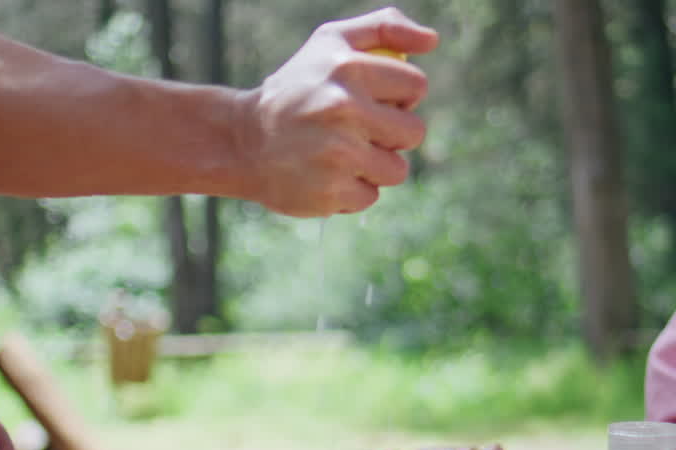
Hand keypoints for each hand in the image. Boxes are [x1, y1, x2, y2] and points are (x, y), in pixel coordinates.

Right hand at [239, 7, 437, 216]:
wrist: (243, 140)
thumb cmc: (297, 88)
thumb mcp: (330, 42)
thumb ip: (383, 28)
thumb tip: (432, 40)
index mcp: (348, 69)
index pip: (416, 86)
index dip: (403, 96)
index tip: (380, 100)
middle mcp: (343, 109)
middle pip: (414, 132)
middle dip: (394, 134)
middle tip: (361, 130)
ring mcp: (338, 154)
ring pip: (396, 170)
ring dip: (376, 166)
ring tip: (342, 154)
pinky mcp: (331, 192)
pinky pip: (369, 196)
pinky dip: (352, 191)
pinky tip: (325, 175)